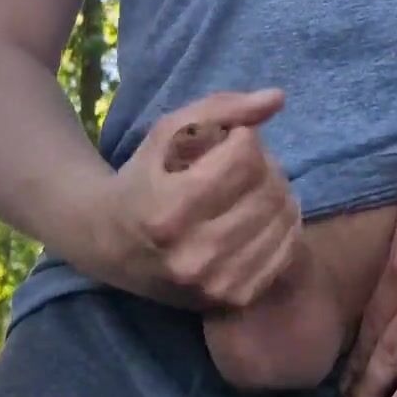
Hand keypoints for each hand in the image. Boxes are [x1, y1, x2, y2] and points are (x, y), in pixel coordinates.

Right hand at [80, 89, 301, 308]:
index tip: (231, 140)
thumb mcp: (167, 133)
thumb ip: (221, 110)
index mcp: (167, 211)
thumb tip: (278, 98)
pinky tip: (261, 215)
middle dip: (265, 164)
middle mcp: (191, 256)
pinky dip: (283, 225)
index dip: (244, 138)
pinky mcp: (233, 299)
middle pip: (267, 190)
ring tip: (254, 186)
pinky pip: (286, 251)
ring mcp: (215, 283)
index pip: (244, 159)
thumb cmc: (143, 179)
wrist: (109, 246)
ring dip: (278, 191)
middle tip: (247, 163)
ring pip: (282, 219)